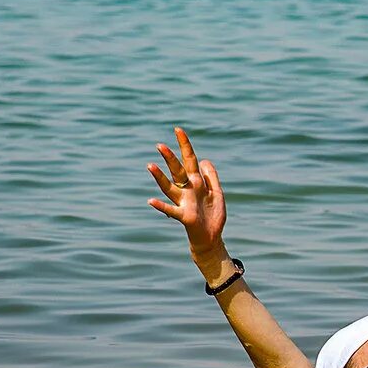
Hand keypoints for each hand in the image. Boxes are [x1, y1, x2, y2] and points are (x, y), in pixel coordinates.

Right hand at [148, 127, 228, 268]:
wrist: (211, 237)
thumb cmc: (213, 215)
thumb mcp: (217, 192)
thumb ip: (211, 176)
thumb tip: (204, 160)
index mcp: (196, 182)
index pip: (190, 159)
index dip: (185, 145)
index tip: (178, 129)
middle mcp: (187, 190)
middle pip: (177, 170)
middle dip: (170, 158)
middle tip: (160, 145)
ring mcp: (183, 202)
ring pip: (169, 187)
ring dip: (159, 177)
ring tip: (150, 165)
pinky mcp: (183, 215)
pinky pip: (170, 210)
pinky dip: (160, 206)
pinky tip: (150, 201)